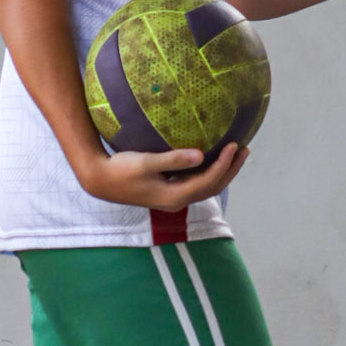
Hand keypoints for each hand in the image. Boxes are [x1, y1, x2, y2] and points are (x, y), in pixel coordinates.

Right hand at [78, 140, 249, 207]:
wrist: (100, 181)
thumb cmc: (120, 169)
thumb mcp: (146, 162)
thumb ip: (173, 159)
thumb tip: (200, 155)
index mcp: (175, 196)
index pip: (208, 180)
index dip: (224, 164)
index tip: (234, 144)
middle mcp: (177, 200)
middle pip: (213, 187)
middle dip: (231, 169)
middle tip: (244, 148)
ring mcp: (173, 198)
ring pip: (206, 186)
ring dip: (222, 171)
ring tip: (235, 153)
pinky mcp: (168, 191)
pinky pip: (196, 183)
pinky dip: (209, 171)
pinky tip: (210, 158)